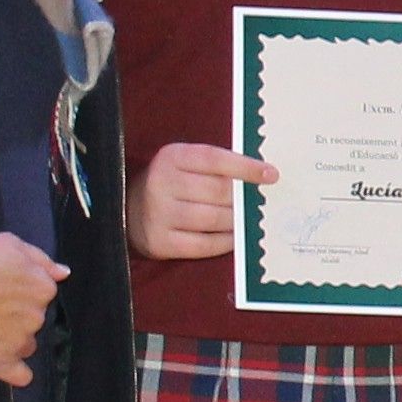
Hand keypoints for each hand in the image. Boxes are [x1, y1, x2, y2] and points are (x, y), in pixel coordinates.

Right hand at [0, 231, 66, 385]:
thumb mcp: (11, 244)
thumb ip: (41, 260)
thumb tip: (64, 273)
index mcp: (44, 289)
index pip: (43, 295)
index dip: (24, 292)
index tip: (6, 290)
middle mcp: (37, 318)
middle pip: (34, 321)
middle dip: (19, 315)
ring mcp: (20, 343)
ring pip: (26, 345)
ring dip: (14, 340)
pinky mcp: (1, 363)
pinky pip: (21, 376)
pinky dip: (16, 373)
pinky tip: (6, 364)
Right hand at [131, 141, 272, 262]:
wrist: (129, 211)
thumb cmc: (172, 184)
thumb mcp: (186, 164)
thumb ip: (217, 166)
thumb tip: (264, 175)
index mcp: (172, 157)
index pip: (215, 159)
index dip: (246, 167)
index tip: (272, 175)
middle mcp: (162, 183)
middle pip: (218, 191)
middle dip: (243, 199)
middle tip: (260, 203)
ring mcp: (159, 214)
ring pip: (214, 219)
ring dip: (237, 221)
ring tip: (248, 219)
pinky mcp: (160, 241)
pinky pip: (205, 244)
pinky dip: (226, 241)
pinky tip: (234, 236)